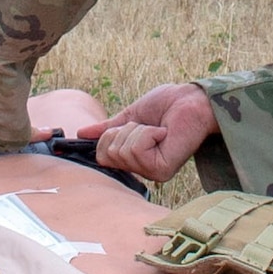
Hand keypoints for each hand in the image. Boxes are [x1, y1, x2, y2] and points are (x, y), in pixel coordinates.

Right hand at [79, 83, 214, 182]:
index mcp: (134, 158)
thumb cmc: (167, 105)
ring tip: (157, 129)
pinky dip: (147, 134)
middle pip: (107, 154)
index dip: (107, 136)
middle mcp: (141, 169)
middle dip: (122, 130)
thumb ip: (107, 128)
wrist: (192, 101)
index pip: (101, 156)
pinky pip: (136, 149)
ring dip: (137, 130)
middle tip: (146, 126)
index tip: (126, 125)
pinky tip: (163, 134)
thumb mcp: (130, 115)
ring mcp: (151, 172)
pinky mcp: (161, 170)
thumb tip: (81, 133)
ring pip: (121, 151)